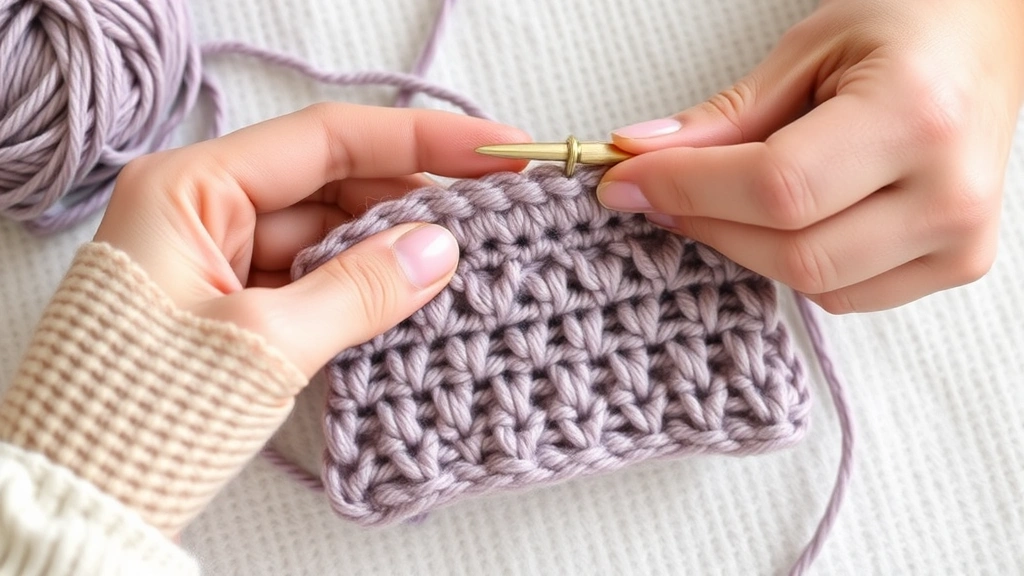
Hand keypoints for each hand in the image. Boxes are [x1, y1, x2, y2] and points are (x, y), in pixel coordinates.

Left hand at [95, 103, 526, 376]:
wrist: (82, 500)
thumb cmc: (146, 414)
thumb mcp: (262, 345)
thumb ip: (360, 289)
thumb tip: (443, 248)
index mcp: (189, 190)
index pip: (324, 139)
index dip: (420, 140)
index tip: (497, 149)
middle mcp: (201, 211)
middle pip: (330, 182)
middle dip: (412, 196)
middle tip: (494, 209)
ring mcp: (217, 260)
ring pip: (326, 233)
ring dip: (392, 246)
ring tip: (467, 257)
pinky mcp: (232, 307)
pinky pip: (312, 278)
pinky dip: (362, 287)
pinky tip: (416, 294)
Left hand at [598, 0, 1023, 312]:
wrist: (981, 40)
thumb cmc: (905, 26)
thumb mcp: (806, 52)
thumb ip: (725, 118)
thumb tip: (639, 159)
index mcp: (917, 117)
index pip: (777, 186)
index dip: (688, 188)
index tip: (624, 180)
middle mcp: (951, 192)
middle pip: (792, 250)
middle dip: (704, 222)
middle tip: (652, 192)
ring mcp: (960, 240)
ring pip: (813, 283)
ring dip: (742, 246)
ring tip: (714, 200)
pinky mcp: (954, 264)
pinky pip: (844, 295)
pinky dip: (791, 264)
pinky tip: (775, 222)